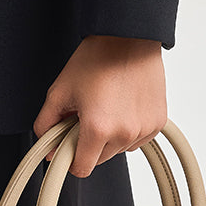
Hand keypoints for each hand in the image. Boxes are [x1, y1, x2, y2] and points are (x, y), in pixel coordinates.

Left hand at [33, 35, 167, 177]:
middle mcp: (124, 133)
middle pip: (100, 159)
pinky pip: (137, 139)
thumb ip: (47, 125)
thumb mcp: (59, 92)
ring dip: (110, 136)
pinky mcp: (158, 122)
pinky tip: (122, 106)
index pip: (81, 168)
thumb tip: (47, 148)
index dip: (71, 159)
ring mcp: (144, 128)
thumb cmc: (96, 58)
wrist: (128, 36)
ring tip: (106, 106)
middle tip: (86, 116)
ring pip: (119, 149)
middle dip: (89, 144)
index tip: (69, 147)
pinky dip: (128, 129)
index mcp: (98, 129)